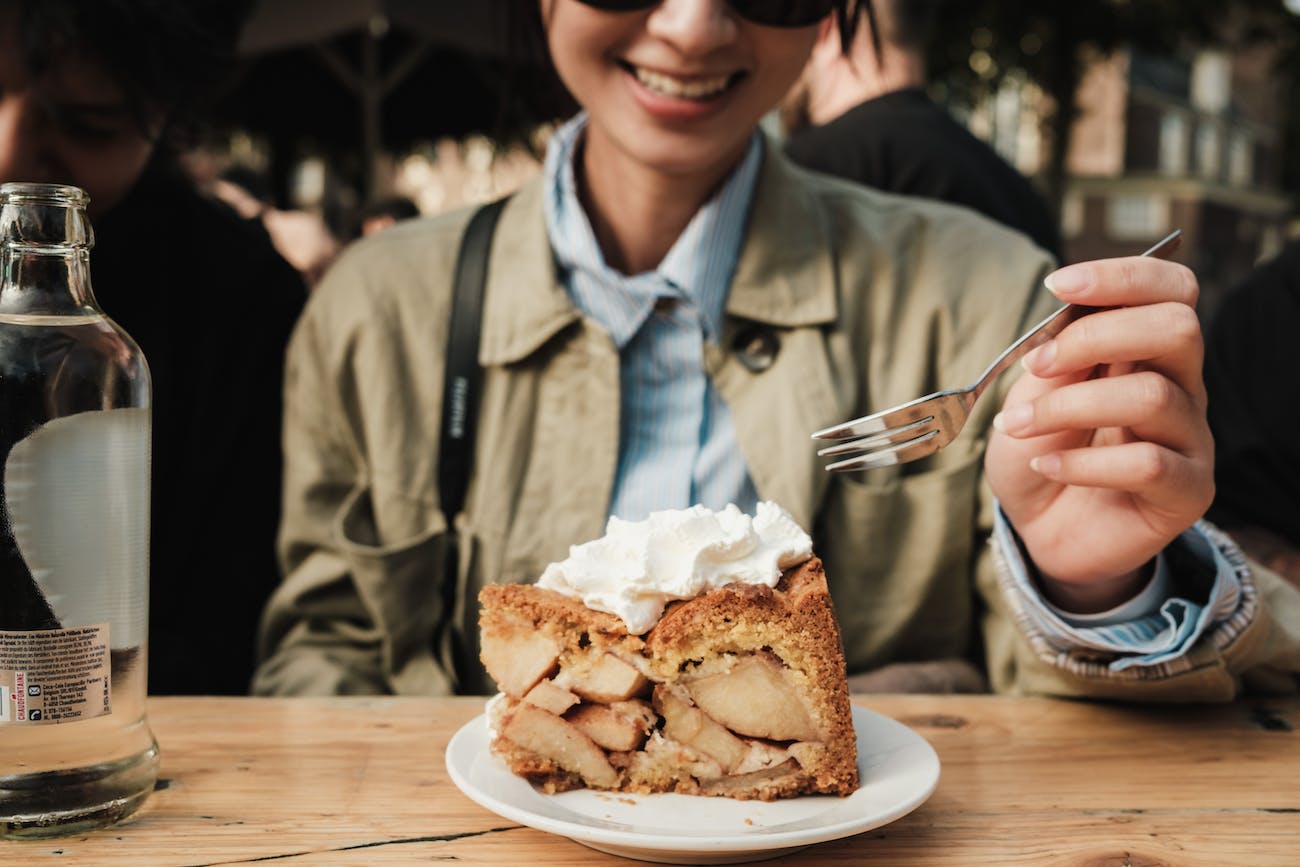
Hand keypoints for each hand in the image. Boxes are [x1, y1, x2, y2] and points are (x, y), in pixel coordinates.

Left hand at [983, 256, 1214, 612]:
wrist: (1041, 531)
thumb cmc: (1039, 453)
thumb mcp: (1030, 398)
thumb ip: (1053, 360)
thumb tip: (1065, 318)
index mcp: (1145, 351)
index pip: (1171, 289)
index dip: (1122, 275)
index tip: (1058, 284)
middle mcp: (1180, 387)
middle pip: (1178, 328)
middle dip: (1095, 335)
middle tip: (1037, 364)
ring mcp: (1190, 439)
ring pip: (1152, 396)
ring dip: (1069, 405)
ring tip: (1017, 427)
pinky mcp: (1188, 491)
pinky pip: (1148, 464)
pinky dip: (1083, 462)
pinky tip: (1046, 466)